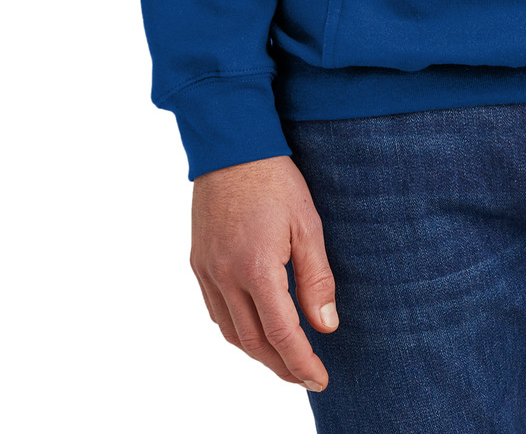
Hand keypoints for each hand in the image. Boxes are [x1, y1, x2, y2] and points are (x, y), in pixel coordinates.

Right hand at [190, 155, 337, 390]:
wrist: (231, 146)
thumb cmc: (274, 180)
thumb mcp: (307, 224)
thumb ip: (316, 278)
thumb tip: (326, 325)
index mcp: (256, 268)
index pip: (281, 334)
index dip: (301, 363)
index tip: (320, 378)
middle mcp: (226, 276)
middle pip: (253, 342)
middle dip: (281, 366)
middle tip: (306, 376)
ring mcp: (208, 271)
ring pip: (231, 331)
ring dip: (257, 352)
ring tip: (283, 359)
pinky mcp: (198, 262)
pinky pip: (215, 310)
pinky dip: (235, 329)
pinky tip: (253, 327)